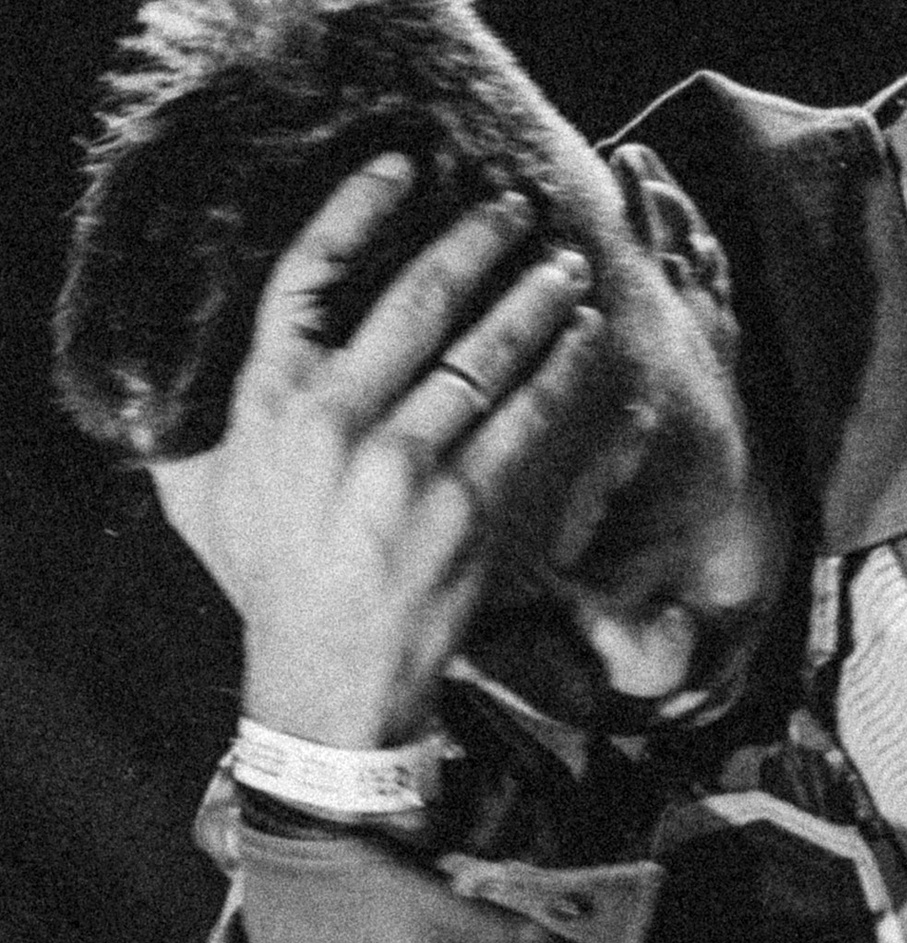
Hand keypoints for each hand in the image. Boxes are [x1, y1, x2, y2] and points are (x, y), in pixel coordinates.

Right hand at [150, 156, 608, 747]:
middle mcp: (340, 423)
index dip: (359, 209)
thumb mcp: (200, 490)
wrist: (328, 674)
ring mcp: (409, 466)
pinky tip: (582, 342)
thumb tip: (188, 352)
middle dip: (476, 243)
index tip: (406, 168)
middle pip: (419, 302)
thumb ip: (203, 416)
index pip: (310, 275)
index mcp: (271, 402)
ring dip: (534, 301)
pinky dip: (561, 374)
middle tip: (515, 207)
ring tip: (566, 267)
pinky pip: (527, 422)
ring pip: (485, 356)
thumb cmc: (267, 578)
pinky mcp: (470, 510)